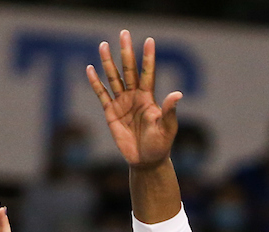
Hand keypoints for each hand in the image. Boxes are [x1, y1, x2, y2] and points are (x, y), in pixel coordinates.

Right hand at [86, 30, 181, 168]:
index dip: (148, 57)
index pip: (148, 73)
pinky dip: (96, 83)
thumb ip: (170, 111)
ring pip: (114, 78)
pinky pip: (102, 95)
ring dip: (108, 62)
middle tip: (123, 34)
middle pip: (129, 70)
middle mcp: (135, 96)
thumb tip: (177, 94)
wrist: (146, 160)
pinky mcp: (111, 113)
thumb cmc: (160, 144)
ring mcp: (122, 103)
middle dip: (126, 52)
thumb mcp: (168, 128)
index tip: (149, 40)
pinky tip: (90, 69)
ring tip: (103, 45)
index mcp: (149, 97)